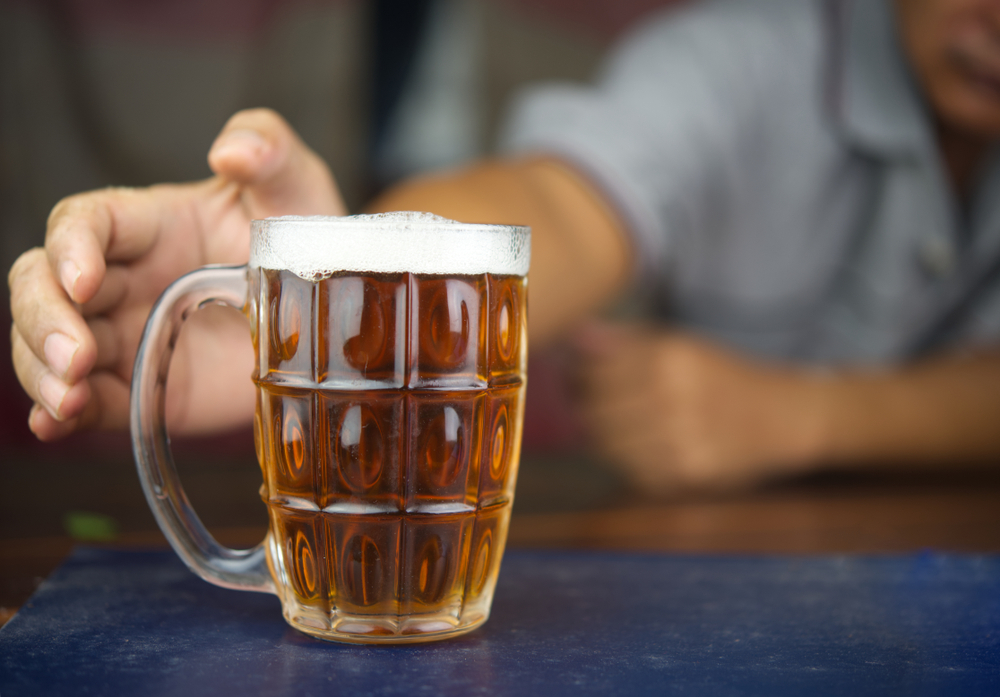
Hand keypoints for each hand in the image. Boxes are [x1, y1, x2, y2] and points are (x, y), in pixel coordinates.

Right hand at [9, 109, 344, 440]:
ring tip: (68, 399)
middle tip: (76, 356)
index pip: (84, 224)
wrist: (337, 313)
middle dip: (45, 319)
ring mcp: (131, 337)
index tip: (86, 280)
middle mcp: (127, 280)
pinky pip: (93, 402)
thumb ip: (268, 147)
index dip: (71, 248)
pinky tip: (56, 424)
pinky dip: (64, 414)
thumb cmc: (307, 239)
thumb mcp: (296, 185)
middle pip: (46, 287)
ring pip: (51, 347)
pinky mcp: (145, 388)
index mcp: (152, 226)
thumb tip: (230, 150)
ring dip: (44, 371)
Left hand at [572, 322, 827, 494]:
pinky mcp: (689, 470)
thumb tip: (578, 335)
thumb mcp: (683, 346)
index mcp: (672, 356)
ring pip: (610, 444)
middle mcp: (674, 394)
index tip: (579, 378)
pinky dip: (631, 461)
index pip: (597, 371)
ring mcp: (681, 435)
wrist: (785, 417)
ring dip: (607, 438)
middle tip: (594, 406)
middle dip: (587, 408)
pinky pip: (635, 470)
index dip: (579, 377)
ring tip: (625, 427)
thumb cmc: (726, 377)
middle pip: (597, 409)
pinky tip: (647, 447)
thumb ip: (627, 342)